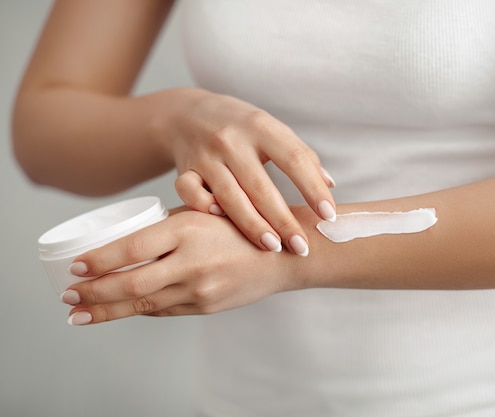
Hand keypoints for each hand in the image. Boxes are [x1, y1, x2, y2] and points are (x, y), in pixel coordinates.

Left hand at [61, 208, 299, 324]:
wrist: (283, 256)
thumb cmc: (243, 225)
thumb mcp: (205, 213)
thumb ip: (168, 226)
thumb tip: (127, 241)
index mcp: (188, 230)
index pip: (131, 249)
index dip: (98, 262)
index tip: (75, 269)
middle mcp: (192, 263)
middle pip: (131, 284)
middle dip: (93, 294)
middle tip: (67, 297)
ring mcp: (200, 290)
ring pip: (143, 304)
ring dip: (107, 311)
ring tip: (79, 314)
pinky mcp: (206, 307)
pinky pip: (164, 310)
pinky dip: (139, 310)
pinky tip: (121, 311)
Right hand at [159, 89, 335, 255]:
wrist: (186, 113)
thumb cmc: (241, 127)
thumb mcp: (271, 130)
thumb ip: (301, 155)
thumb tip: (330, 185)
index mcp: (262, 127)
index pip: (294, 160)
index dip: (313, 189)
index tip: (328, 216)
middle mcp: (233, 140)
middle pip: (261, 186)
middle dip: (283, 221)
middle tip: (302, 247)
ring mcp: (206, 155)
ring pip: (229, 196)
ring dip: (252, 225)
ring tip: (273, 247)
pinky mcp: (184, 169)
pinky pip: (190, 193)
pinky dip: (203, 208)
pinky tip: (220, 222)